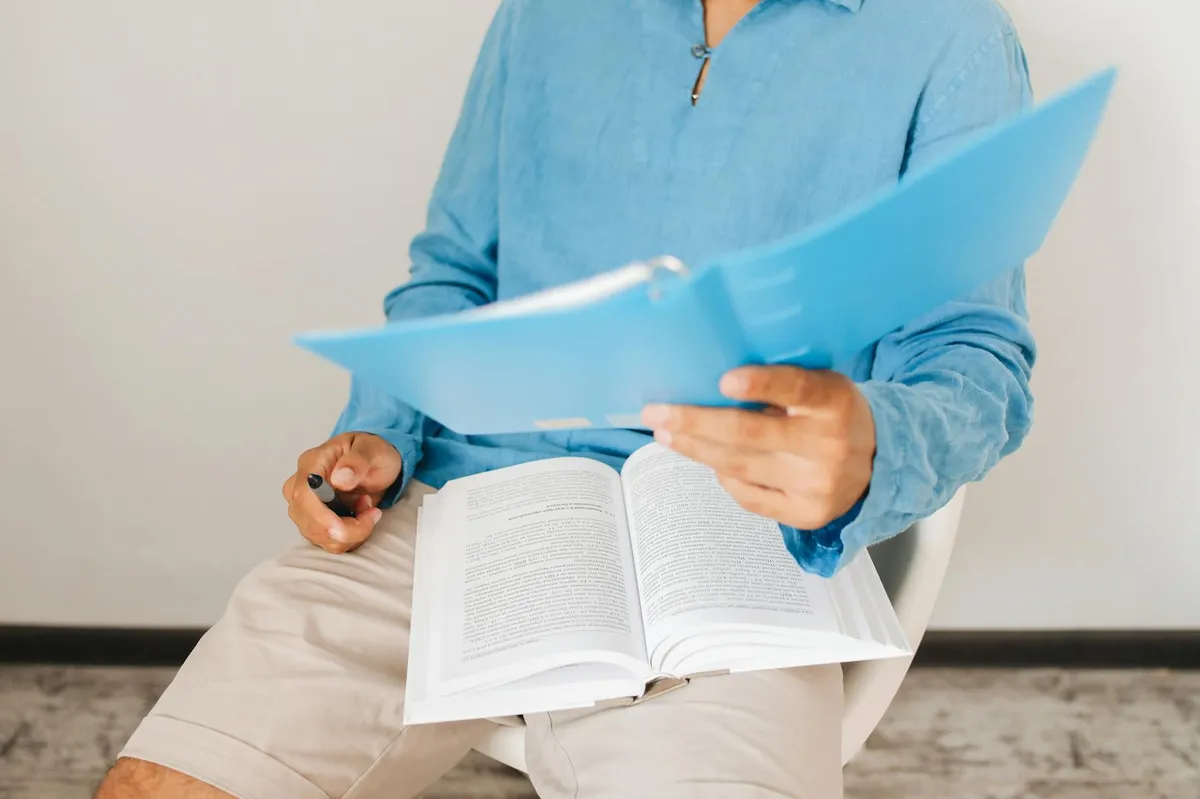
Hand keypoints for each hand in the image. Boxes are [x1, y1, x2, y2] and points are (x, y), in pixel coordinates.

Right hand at [281, 432, 401, 553]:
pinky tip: (361, 518)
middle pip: (308, 521)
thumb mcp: (373, 450)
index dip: (320, 517)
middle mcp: (301, 487)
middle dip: (345, 529)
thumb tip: (339, 478)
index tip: (342, 529)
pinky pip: (328, 542)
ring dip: (351, 532)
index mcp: (312, 464)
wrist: (374, 463)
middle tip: (372, 512)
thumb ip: (357, 461)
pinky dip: (351, 538)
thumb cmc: (371, 453)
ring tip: (368, 508)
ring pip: (319, 537)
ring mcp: (306, 507)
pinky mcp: (316, 522)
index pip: (303, 495)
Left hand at [641, 366, 875, 529]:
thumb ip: (781, 382)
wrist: (879, 461)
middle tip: (655, 413)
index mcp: (835, 401)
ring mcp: (818, 485)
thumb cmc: (830, 411)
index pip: (798, 388)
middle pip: (750, 434)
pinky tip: (706, 459)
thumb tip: (708, 381)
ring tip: (665, 435)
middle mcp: (829, 445)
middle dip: (695, 422)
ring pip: (740, 466)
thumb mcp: (820, 385)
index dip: (762, 384)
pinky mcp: (807, 514)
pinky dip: (724, 476)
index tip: (725, 380)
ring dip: (695, 449)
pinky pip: (749, 495)